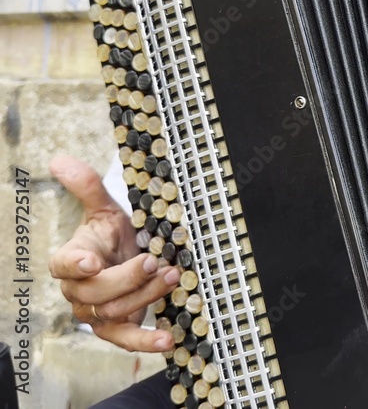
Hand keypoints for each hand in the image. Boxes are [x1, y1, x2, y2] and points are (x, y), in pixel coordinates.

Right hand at [48, 155, 177, 352]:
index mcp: (71, 260)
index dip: (76, 265)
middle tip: (155, 260)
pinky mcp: (118, 327)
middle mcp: (79, 290)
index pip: (63, 265)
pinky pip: (126, 339)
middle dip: (128, 278)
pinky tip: (168, 338)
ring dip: (146, 296)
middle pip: (95, 293)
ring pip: (114, 312)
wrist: (129, 256)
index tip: (93, 262)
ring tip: (173, 276)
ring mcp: (97, 312)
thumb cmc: (114, 235)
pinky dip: (146, 341)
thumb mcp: (104, 209)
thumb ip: (86, 186)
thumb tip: (60, 160)